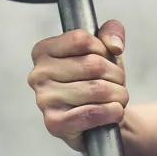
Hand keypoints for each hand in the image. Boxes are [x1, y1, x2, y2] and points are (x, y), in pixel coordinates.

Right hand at [27, 20, 127, 151]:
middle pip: (93, 65)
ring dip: (118, 95)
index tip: (105, 60)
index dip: (103, 50)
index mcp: (43, 51)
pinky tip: (114, 112)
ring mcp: (44, 100)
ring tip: (117, 98)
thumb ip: (112, 32)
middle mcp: (38, 74)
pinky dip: (112, 112)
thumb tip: (115, 45)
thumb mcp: (105, 50)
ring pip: (97, 89)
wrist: (98, 121)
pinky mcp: (54, 123)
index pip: (81, 40)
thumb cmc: (97, 81)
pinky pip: (92, 113)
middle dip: (116, 75)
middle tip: (117, 84)